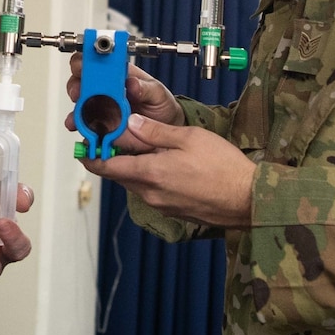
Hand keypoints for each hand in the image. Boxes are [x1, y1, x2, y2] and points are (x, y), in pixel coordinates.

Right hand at [62, 55, 182, 139]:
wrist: (162, 131)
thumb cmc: (159, 106)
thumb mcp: (158, 94)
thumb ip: (146, 88)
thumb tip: (132, 82)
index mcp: (118, 75)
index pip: (97, 61)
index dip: (88, 59)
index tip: (86, 64)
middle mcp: (104, 88)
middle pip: (80, 79)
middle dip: (76, 83)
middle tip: (79, 90)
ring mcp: (99, 107)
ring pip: (78, 103)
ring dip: (75, 108)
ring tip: (78, 116)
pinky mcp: (98, 124)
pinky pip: (83, 125)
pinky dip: (79, 126)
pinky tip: (81, 128)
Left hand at [81, 114, 254, 227]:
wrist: (248, 200)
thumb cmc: (224, 168)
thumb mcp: (188, 138)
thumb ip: (156, 132)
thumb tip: (130, 123)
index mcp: (150, 173)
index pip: (105, 167)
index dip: (92, 154)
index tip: (86, 142)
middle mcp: (151, 194)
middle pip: (119, 175)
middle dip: (113, 157)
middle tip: (114, 137)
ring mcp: (162, 205)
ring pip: (136, 183)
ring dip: (134, 167)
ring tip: (143, 147)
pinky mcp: (174, 211)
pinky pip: (153, 192)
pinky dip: (151, 178)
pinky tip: (166, 165)